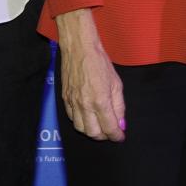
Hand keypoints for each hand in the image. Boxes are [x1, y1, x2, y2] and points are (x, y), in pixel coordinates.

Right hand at [55, 9, 125, 141]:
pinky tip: (87, 117)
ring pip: (81, 129)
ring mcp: (73, 103)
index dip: (116, 136)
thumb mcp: (116, 83)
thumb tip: (121, 124)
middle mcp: (85, 105)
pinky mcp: (65, 99)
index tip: (120, 137)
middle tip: (111, 131)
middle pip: (93, 133)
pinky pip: (72, 119)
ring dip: (92, 131)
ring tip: (100, 126)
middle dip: (104, 136)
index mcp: (100, 101)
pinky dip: (81, 122)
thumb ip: (119, 106)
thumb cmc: (100, 62)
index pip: (109, 128)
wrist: (79, 49)